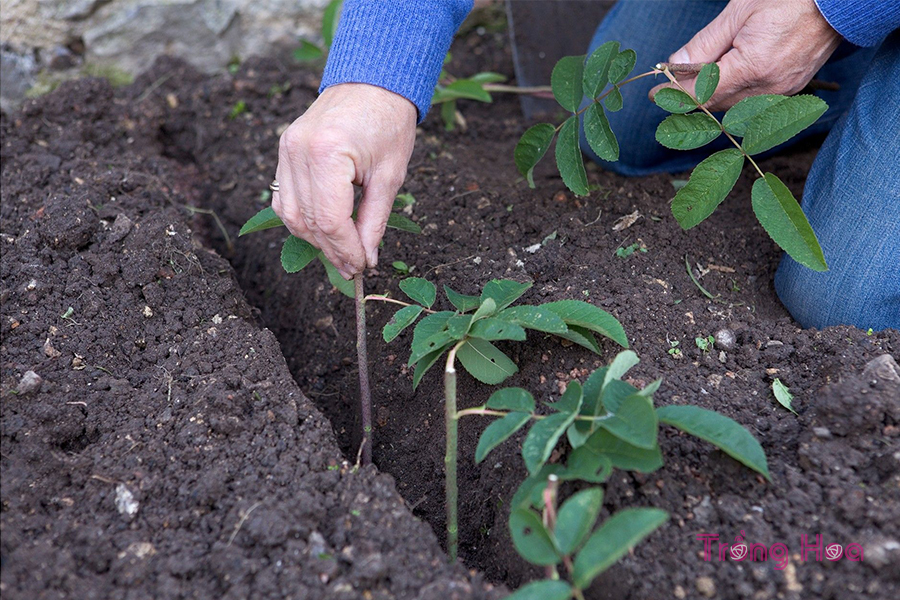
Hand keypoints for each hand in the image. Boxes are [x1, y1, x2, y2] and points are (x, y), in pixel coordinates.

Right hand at [272, 83, 416, 278]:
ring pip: (290, 213)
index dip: (345, 250)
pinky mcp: (284, 149)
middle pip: (308, 220)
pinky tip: (322, 232)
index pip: (329, 219)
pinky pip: (284, 197)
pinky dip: (300, 219)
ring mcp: (286, 149)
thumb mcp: (389, 176)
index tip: (361, 267)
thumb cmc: (388, 122)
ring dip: (314, 239)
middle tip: (353, 269)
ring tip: (340, 255)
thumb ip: (374, 221)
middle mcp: (298, 151)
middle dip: (331, 250)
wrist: (372, 81)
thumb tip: (366, 259)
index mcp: (327, 153)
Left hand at [650, 0, 840, 110]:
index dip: (675, 95)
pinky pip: (752, 102)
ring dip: (709, 99)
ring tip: (689, 86)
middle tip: (666, 89)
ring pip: (733, 106)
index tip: (654, 94)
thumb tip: (675, 63)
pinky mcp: (790, 91)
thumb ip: (705, 44)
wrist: (837, 2)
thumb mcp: (738, 13)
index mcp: (754, 67)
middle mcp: (769, 87)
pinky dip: (732, 96)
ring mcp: (782, 92)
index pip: (703, 93)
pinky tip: (720, 85)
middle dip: (689, 97)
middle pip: (716, 104)